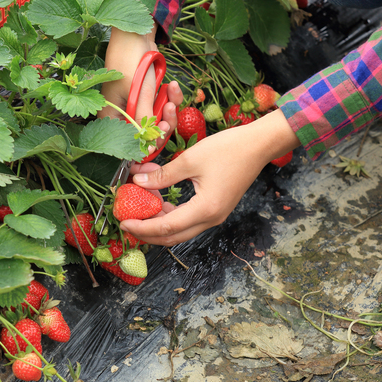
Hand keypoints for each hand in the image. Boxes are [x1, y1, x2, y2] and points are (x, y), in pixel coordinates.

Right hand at [99, 27, 182, 150]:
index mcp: (112, 117)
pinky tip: (172, 85)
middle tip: (169, 115)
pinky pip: (162, 104)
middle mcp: (123, 114)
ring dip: (169, 108)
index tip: (160, 136)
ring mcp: (137, 104)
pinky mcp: (148, 95)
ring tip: (171, 95)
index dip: (146, 144)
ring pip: (158, 118)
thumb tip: (150, 147)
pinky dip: (171, 96)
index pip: (128, 142)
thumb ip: (144, 120)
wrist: (136, 35)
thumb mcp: (138, 94)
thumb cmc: (130, 63)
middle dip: (161, 123)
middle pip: (146, 132)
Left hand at [119, 110, 299, 245]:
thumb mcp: (190, 159)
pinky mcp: (216, 208)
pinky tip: (159, 201)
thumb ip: (163, 175)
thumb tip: (137, 182)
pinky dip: (171, 215)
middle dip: (147, 232)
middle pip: (173, 237)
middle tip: (126, 222)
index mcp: (205, 209)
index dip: (142, 227)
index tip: (122, 221)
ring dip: (159, 223)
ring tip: (139, 208)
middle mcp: (211, 219)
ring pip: (180, 230)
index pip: (166, 227)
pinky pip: (189, 219)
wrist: (259, 145)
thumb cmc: (228, 149)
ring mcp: (215, 215)